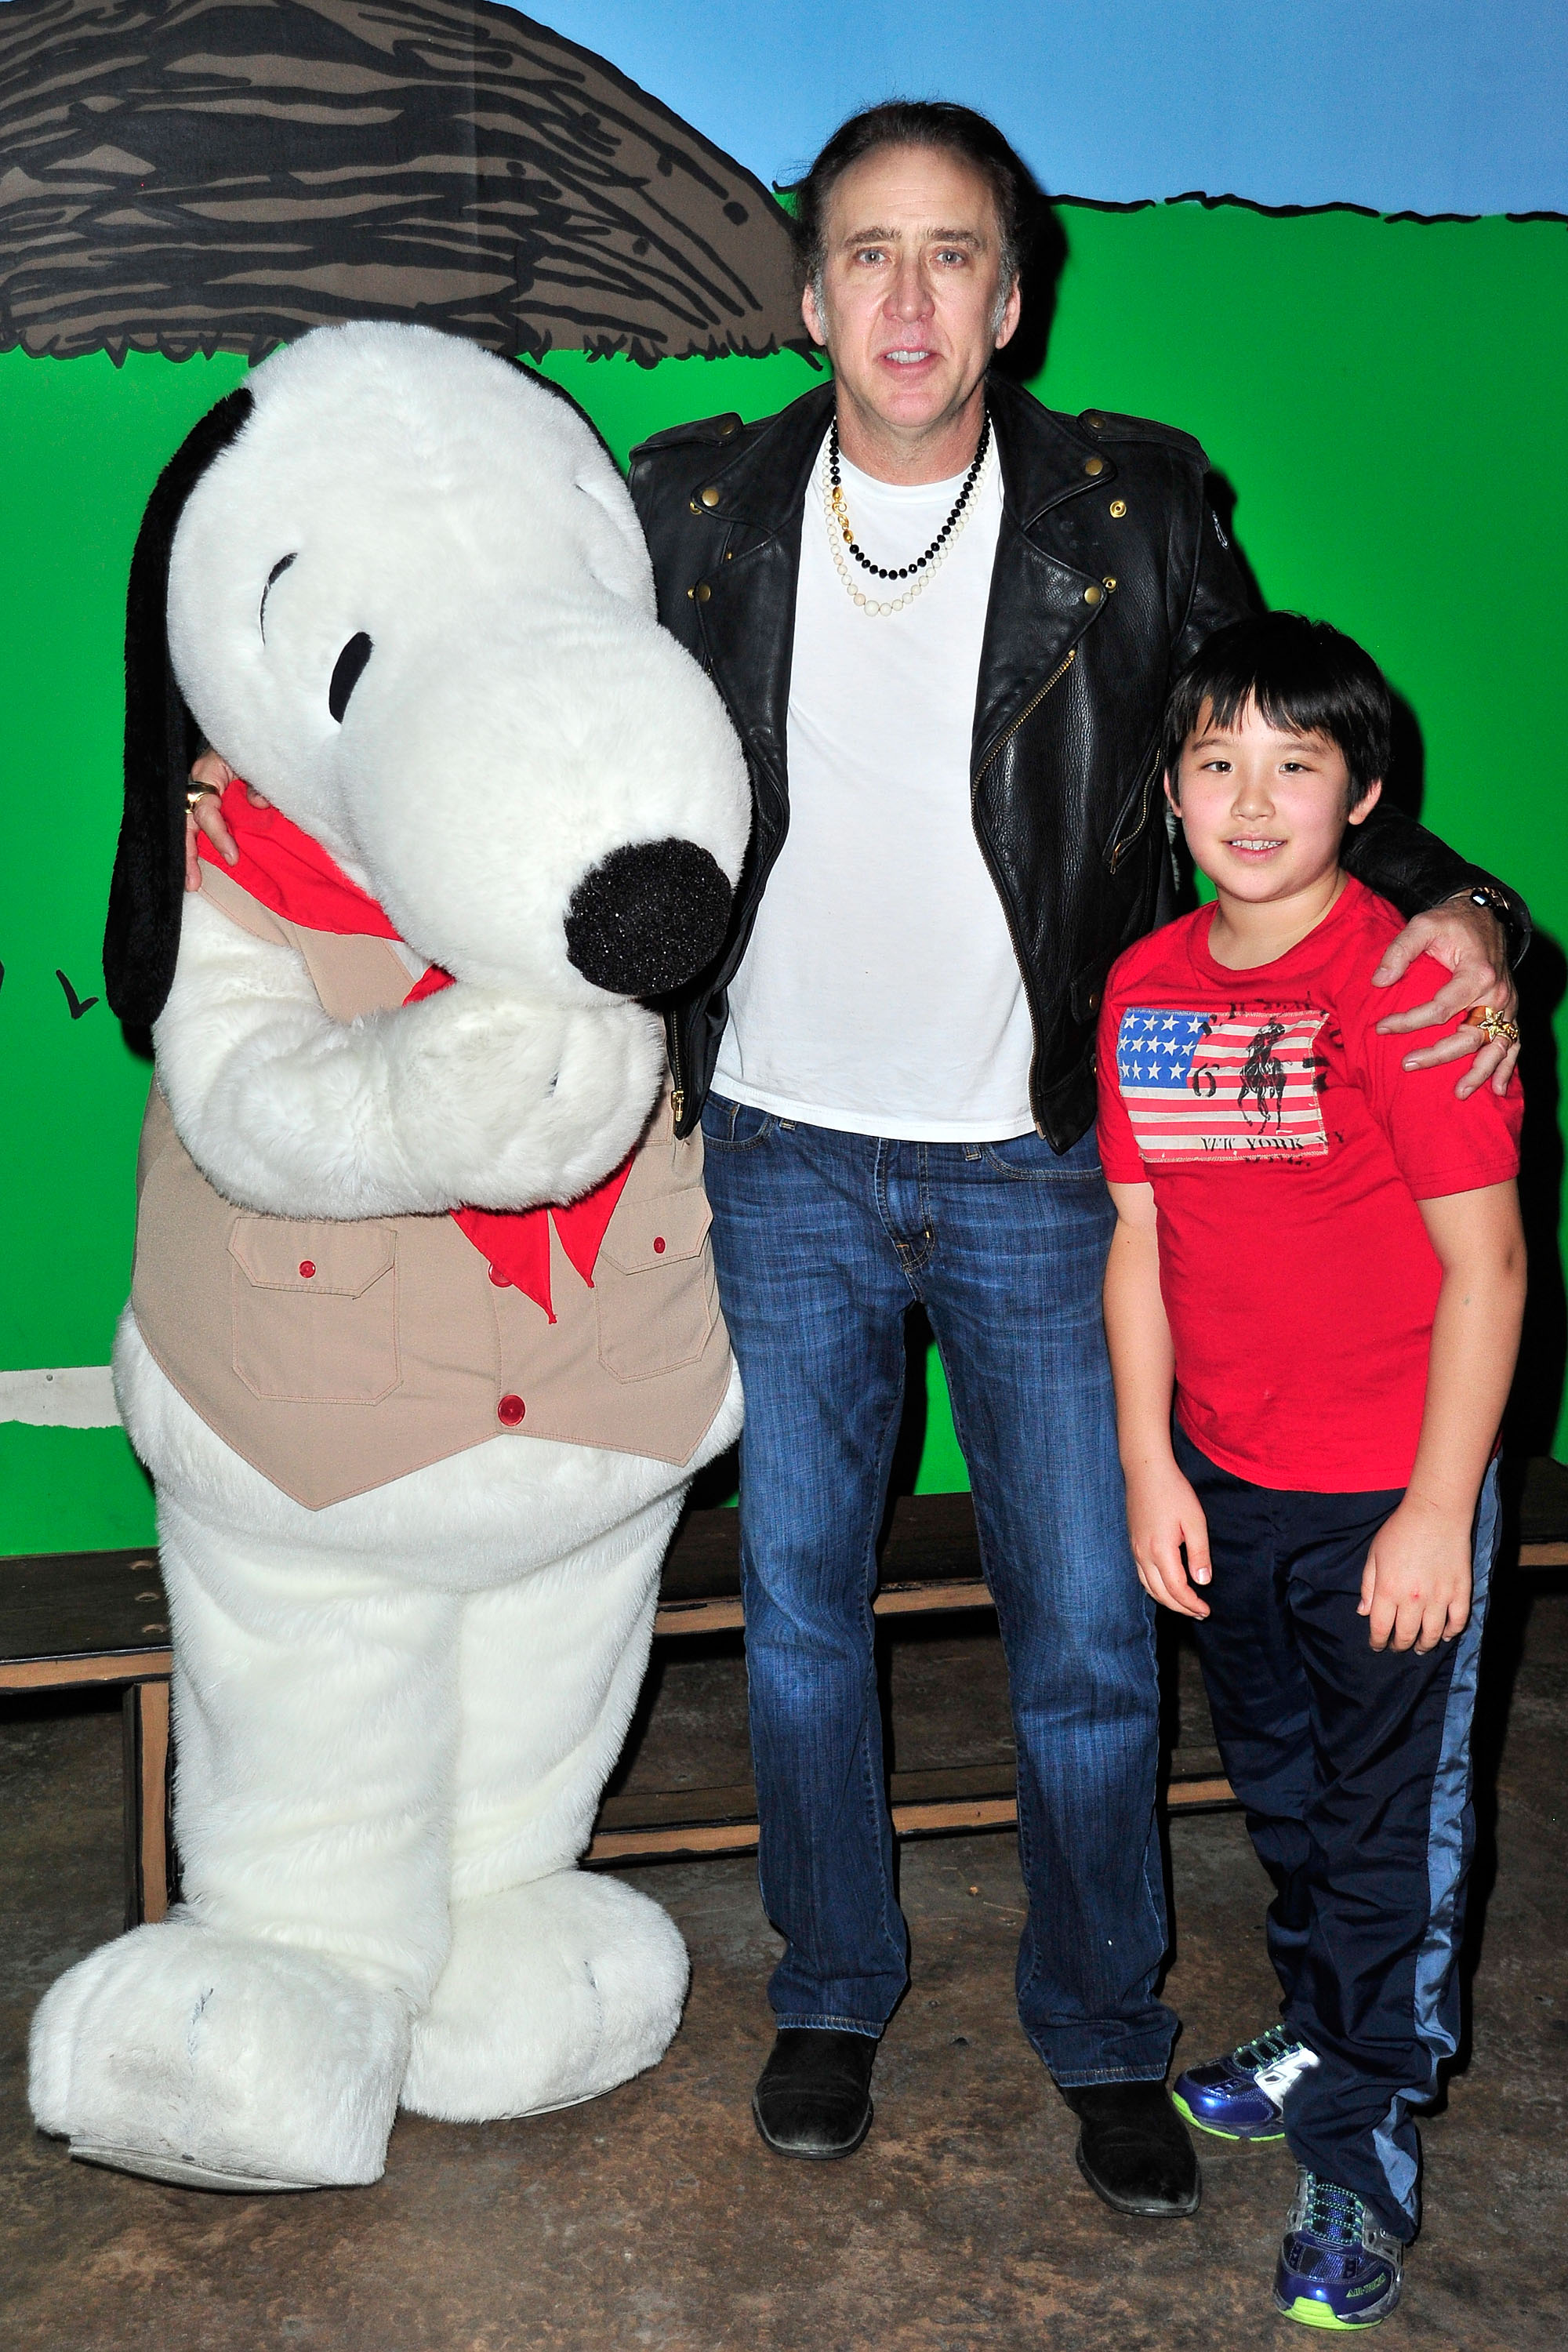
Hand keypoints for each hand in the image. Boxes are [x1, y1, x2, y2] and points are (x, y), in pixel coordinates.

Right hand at [184, 752, 268, 888]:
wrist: (248, 732)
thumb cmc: (250, 743)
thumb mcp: (255, 758)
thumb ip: (258, 781)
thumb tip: (258, 804)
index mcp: (207, 772)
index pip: (206, 810)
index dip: (217, 835)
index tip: (233, 857)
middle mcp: (197, 784)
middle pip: (185, 823)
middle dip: (187, 854)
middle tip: (192, 883)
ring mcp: (198, 792)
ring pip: (186, 825)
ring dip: (187, 853)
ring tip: (191, 882)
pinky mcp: (205, 799)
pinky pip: (197, 824)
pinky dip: (195, 843)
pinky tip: (195, 865)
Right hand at [1124, 1455, 1211, 1618]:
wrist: (1146, 1470)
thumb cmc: (1173, 1492)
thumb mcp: (1195, 1521)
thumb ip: (1199, 1553)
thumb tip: (1202, 1582)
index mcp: (1160, 1551)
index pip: (1177, 1589)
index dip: (1191, 1604)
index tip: (1206, 1610)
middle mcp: (1143, 1555)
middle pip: (1160, 1593)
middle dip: (1180, 1607)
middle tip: (1199, 1612)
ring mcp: (1135, 1549)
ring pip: (1148, 1587)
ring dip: (1167, 1600)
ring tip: (1185, 1604)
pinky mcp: (1133, 1543)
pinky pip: (1142, 1575)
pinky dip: (1155, 1588)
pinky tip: (1167, 1586)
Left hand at [1357, 1495, 1471, 1652]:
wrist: (1435, 1514)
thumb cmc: (1399, 1531)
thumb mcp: (1374, 1555)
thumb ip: (1368, 1585)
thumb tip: (1363, 1612)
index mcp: (1388, 1590)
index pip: (1381, 1628)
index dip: (1378, 1641)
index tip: (1377, 1645)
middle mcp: (1413, 1599)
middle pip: (1406, 1635)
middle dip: (1399, 1645)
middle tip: (1398, 1647)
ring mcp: (1440, 1597)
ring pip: (1432, 1634)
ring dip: (1425, 1645)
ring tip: (1420, 1648)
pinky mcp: (1461, 1591)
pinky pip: (1458, 1621)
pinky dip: (1451, 1632)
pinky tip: (1444, 1635)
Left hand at [1371, 900, 1517, 1097]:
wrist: (1486, 916)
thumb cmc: (1452, 923)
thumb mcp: (1423, 925)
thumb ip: (1400, 950)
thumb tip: (1378, 982)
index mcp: (1477, 973)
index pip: (1440, 1008)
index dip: (1409, 1022)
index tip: (1381, 1028)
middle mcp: (1498, 994)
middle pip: (1469, 1035)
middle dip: (1438, 1055)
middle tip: (1407, 1064)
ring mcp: (1508, 1006)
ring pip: (1497, 1047)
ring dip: (1480, 1072)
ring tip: (1460, 1093)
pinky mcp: (1511, 1012)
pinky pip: (1514, 1044)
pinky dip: (1507, 1067)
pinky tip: (1498, 1089)